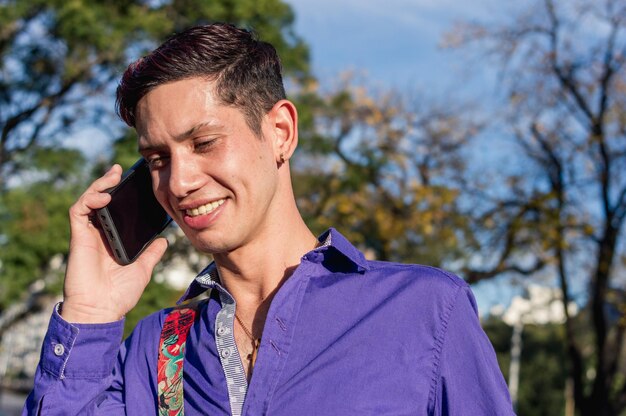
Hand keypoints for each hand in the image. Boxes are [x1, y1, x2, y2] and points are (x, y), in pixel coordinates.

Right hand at [61, 165, 167, 323]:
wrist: (101, 311)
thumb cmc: (119, 294)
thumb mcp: (143, 269)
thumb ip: (151, 253)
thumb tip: (164, 240)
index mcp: (114, 239)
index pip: (117, 211)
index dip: (124, 195)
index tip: (139, 182)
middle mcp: (99, 234)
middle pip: (102, 201)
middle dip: (111, 183)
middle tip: (124, 170)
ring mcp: (88, 234)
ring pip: (89, 200)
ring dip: (100, 185)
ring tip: (114, 175)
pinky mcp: (78, 237)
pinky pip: (79, 211)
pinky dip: (89, 199)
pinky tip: (103, 196)